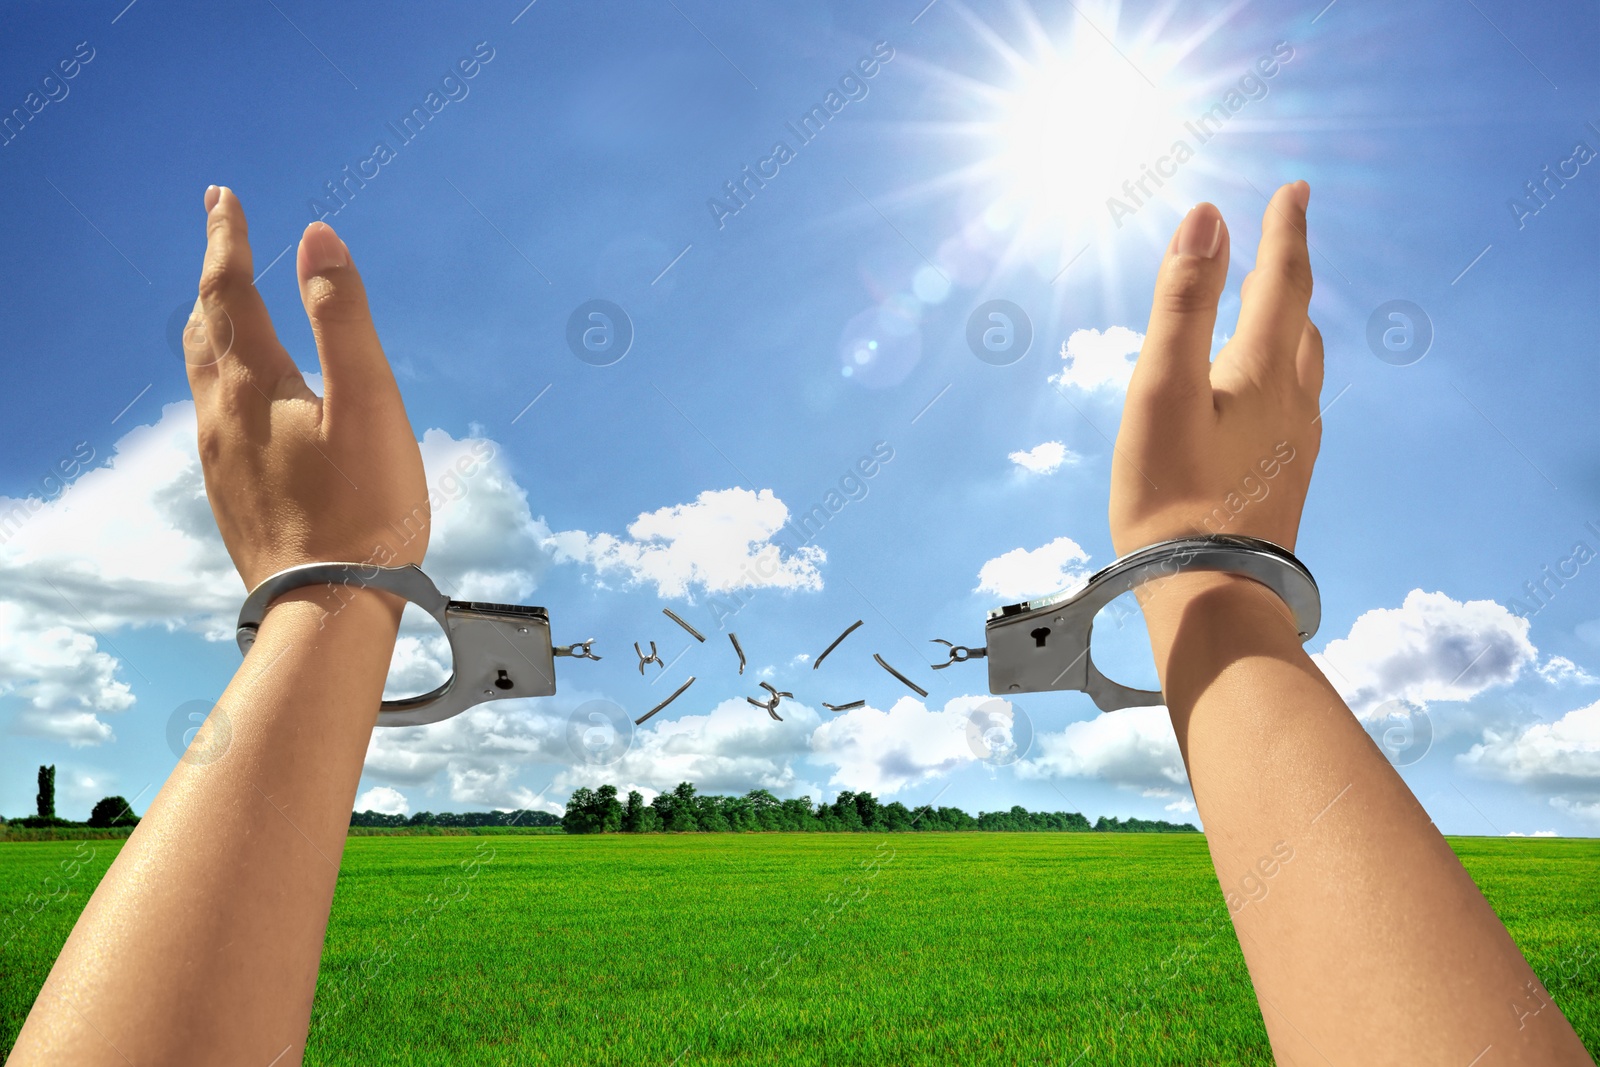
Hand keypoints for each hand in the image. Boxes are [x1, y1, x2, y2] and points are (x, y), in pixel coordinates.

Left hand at [183, 186, 427, 592]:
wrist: (328, 608)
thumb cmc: (364, 507)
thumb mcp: (369, 402)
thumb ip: (342, 316)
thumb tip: (315, 236)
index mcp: (256, 384)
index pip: (230, 289)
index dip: (227, 238)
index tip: (223, 197)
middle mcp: (223, 416)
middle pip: (205, 329)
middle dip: (214, 277)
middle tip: (222, 237)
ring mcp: (221, 460)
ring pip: (204, 376)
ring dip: (213, 328)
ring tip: (226, 308)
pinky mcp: (232, 497)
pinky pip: (216, 419)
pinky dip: (225, 381)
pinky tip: (245, 400)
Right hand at [1109, 182, 1322, 560]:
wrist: (1211, 597)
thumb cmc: (1171, 497)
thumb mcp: (1160, 389)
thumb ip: (1182, 301)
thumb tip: (1208, 215)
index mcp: (1263, 370)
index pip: (1283, 279)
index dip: (1286, 230)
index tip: (1295, 190)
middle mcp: (1294, 402)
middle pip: (1299, 321)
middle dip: (1289, 275)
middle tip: (1283, 241)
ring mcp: (1297, 446)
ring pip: (1304, 366)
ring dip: (1291, 325)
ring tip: (1277, 310)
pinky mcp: (1286, 482)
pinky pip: (1297, 408)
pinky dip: (1284, 375)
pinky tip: (1271, 399)